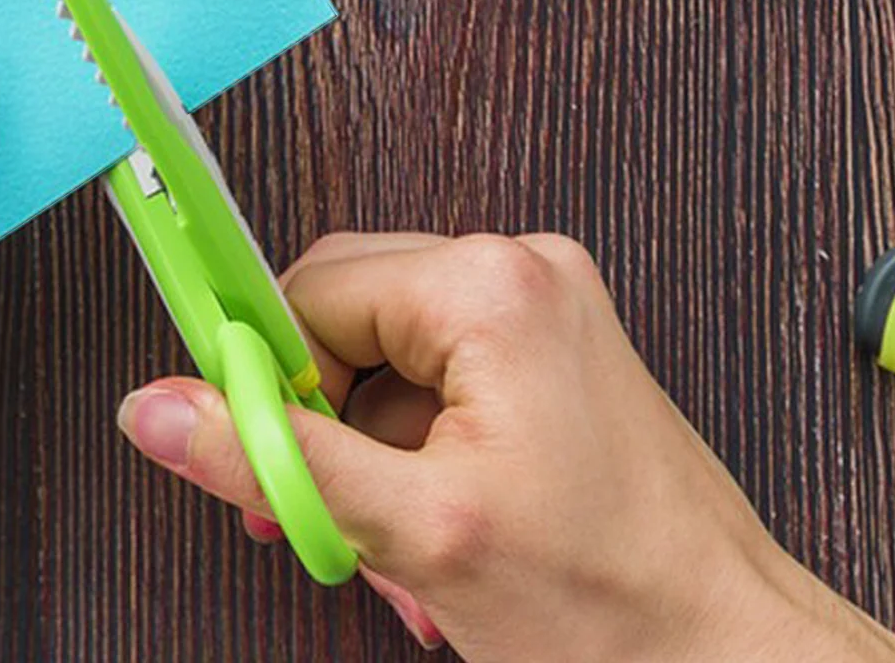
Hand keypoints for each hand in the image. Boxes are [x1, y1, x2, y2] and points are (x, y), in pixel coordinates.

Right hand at [118, 232, 894, 662]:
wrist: (734, 659)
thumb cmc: (612, 604)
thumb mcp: (414, 533)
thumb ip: (274, 457)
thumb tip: (159, 407)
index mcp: (490, 283)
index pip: (313, 290)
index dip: (268, 376)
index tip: (241, 448)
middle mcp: (520, 270)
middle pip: (347, 315)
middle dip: (318, 423)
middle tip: (309, 516)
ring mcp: (543, 308)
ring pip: (388, 358)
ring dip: (366, 455)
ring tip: (392, 551)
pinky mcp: (552, 351)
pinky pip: (441, 380)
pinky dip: (415, 455)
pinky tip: (433, 535)